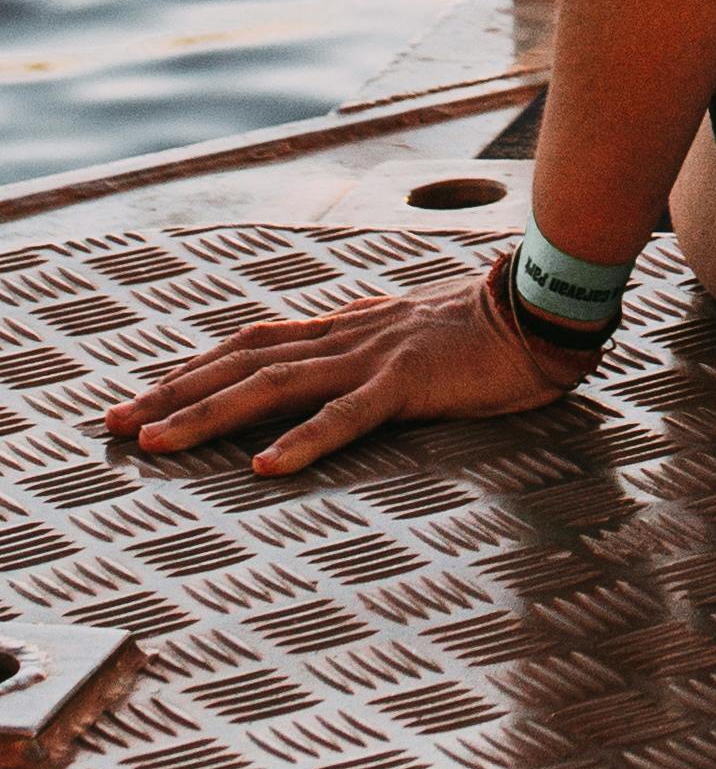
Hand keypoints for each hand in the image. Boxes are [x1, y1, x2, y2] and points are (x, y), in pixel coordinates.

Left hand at [102, 270, 584, 478]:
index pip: (255, 343)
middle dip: (175, 394)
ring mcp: (376, 354)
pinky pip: (348, 414)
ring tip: (157, 441)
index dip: (196, 368)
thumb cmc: (491, 325)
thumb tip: (337, 370)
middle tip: (115, 424)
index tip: (146, 396)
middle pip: (244, 362)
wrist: (547, 302)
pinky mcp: (410, 379)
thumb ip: (373, 350)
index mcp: (352, 327)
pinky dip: (304, 440)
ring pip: (275, 384)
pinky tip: (267, 466)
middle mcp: (350, 335)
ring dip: (209, 415)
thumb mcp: (415, 336)